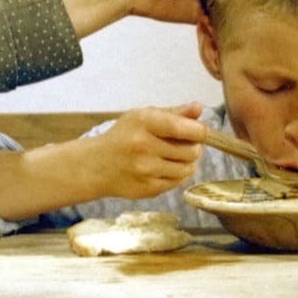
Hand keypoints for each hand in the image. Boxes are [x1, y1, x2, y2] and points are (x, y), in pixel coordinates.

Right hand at [79, 104, 208, 200]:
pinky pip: (178, 182)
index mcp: (143, 122)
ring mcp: (146, 170)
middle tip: (182, 144)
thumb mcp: (144, 117)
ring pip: (189, 168)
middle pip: (192, 151)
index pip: (185, 128)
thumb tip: (199, 108)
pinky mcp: (148, 189)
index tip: (199, 132)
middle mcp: (144, 146)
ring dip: (187, 162)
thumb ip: (174, 113)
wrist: (97, 165)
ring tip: (172, 156)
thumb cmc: (123, 137)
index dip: (200, 131)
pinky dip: (176, 174)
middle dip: (193, 147)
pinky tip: (162, 168)